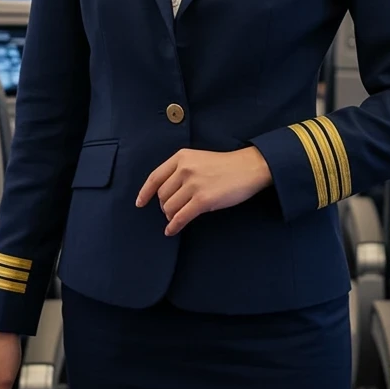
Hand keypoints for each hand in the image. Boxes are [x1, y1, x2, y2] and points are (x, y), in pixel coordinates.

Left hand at [135, 147, 272, 235]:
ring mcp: (194, 185)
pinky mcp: (203, 200)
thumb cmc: (225, 166)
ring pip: (169, 207)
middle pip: (162, 195)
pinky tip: (172, 230)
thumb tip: (165, 193)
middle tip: (172, 210)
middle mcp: (185, 169)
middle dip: (164, 205)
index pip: (155, 177)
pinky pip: (181, 217)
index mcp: (181, 157)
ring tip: (177, 217)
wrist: (249, 168)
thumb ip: (181, 170)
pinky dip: (174, 226)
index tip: (140, 203)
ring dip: (171, 216)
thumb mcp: (199, 159)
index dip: (145, 192)